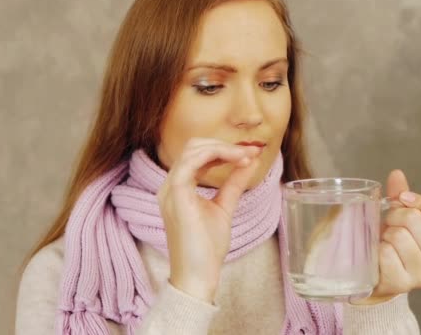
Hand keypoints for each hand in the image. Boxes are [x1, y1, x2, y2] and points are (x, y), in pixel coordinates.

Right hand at [157, 137, 261, 301]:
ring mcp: (170, 190)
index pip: (197, 154)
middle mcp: (170, 185)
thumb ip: (233, 183)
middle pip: (193, 146)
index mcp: (178, 187)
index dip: (223, 148)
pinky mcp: (176, 196)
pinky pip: (190, 163)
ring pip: (192, 150)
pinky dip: (215, 155)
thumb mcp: (224, 207)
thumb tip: (248, 162)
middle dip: (224, 144)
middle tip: (250, 152)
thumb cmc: (206, 248)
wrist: (198, 275)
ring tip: (246, 156)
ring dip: (223, 148)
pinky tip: (236, 160)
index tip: (250, 153)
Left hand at [353, 170, 420, 304]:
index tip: (402, 199)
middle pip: (413, 219)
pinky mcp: (404, 283)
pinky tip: (378, 257)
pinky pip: (386, 253)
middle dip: (394, 216)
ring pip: (398, 235)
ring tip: (384, 242)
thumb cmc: (393, 245)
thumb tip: (397, 173)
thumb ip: (401, 198)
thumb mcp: (401, 220)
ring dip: (384, 234)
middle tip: (388, 226)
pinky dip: (376, 250)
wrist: (378, 280)